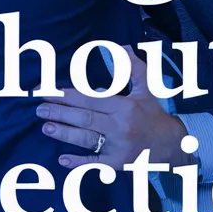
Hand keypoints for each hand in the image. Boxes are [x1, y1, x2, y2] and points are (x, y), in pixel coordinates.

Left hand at [36, 48, 188, 169]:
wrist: (173, 146)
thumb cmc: (154, 115)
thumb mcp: (147, 88)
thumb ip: (133, 67)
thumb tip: (121, 46)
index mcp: (125, 106)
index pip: (90, 99)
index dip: (68, 95)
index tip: (48, 91)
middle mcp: (120, 126)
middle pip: (85, 118)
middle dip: (60, 112)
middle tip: (39, 108)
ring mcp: (118, 147)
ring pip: (87, 139)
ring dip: (64, 133)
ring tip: (45, 127)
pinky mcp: (118, 164)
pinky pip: (95, 164)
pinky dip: (79, 163)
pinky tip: (62, 160)